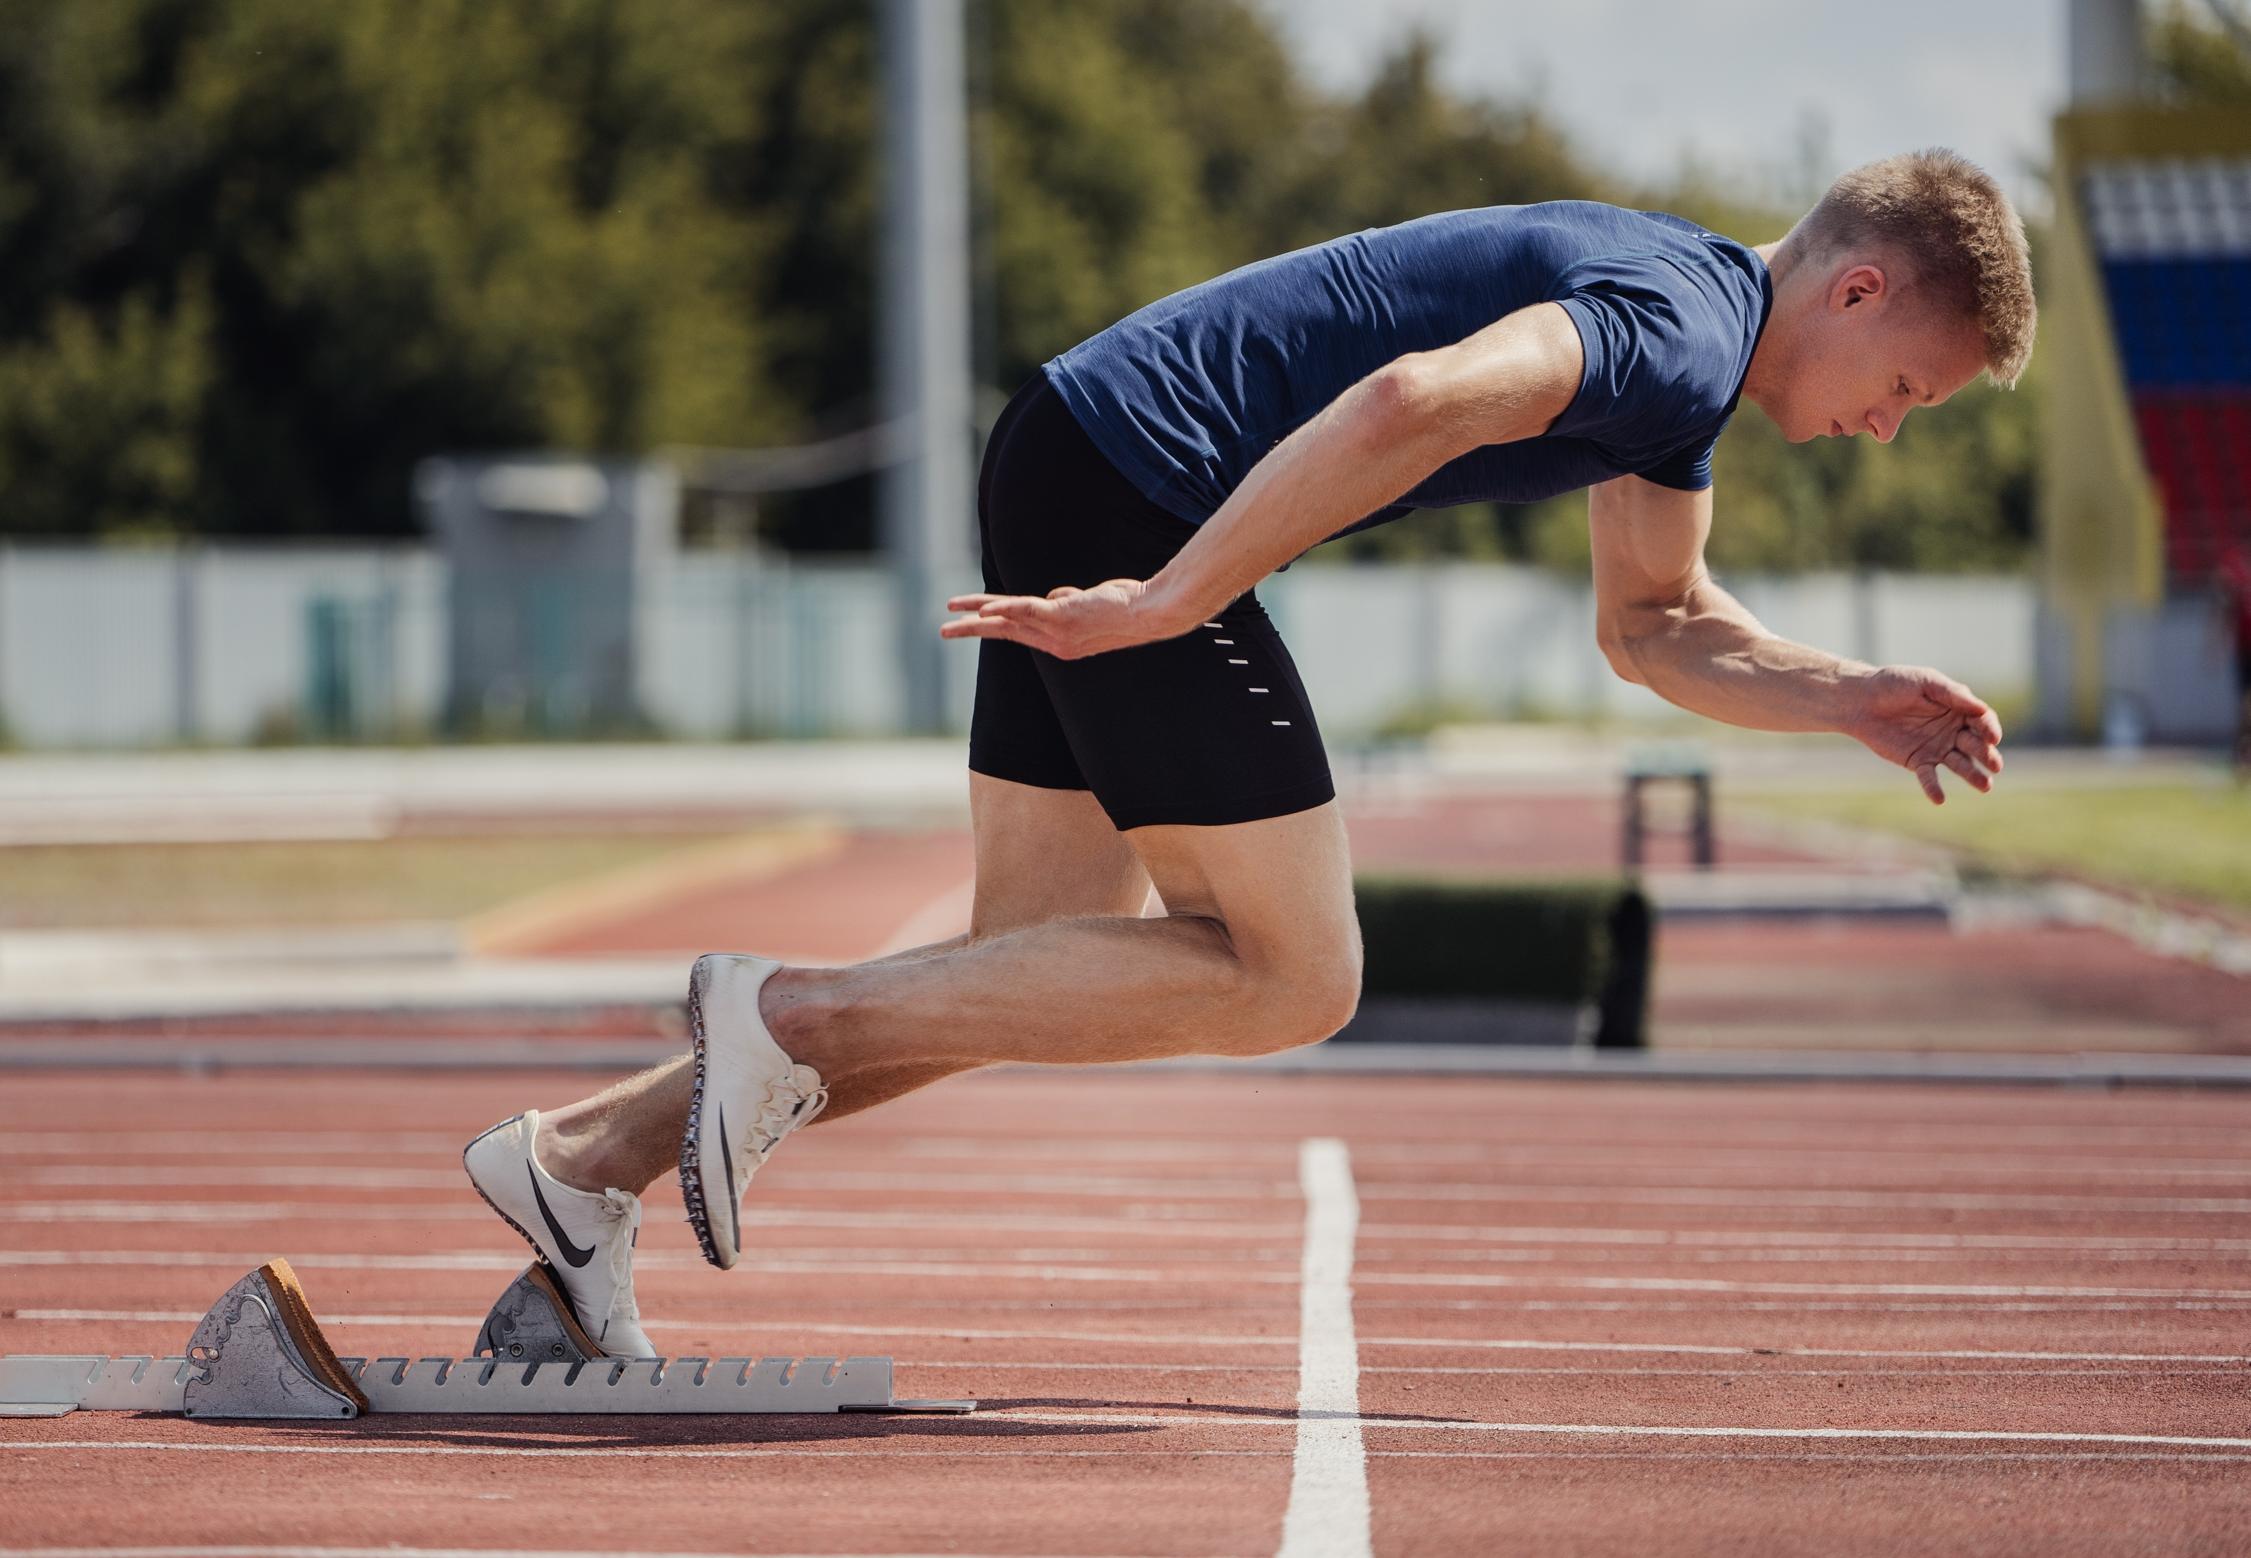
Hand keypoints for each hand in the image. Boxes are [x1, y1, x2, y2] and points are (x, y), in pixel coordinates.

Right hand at [938, 578, 1190, 659]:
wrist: (1151, 613)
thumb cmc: (1127, 605)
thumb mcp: (1092, 601)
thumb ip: (1069, 600)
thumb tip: (1057, 596)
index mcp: (1059, 642)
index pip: (1017, 629)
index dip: (993, 620)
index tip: (972, 616)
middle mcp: (1055, 643)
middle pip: (1004, 631)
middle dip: (971, 629)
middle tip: (943, 630)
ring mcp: (1058, 631)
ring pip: (1009, 620)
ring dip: (977, 616)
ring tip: (952, 615)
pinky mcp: (1063, 618)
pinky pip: (1026, 612)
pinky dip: (1005, 609)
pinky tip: (985, 610)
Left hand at [1846, 665, 2004, 804]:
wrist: (1861, 700)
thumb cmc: (1895, 684)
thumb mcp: (1926, 682)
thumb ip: (1953, 695)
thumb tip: (1982, 709)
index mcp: (1959, 709)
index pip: (1982, 721)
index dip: (1989, 729)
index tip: (1992, 737)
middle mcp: (1953, 731)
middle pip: (1975, 745)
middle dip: (1986, 755)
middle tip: (1995, 765)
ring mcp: (1937, 748)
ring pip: (1959, 764)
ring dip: (1972, 775)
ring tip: (1985, 786)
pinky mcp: (1918, 761)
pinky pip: (1929, 777)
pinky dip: (1933, 787)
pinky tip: (1938, 799)